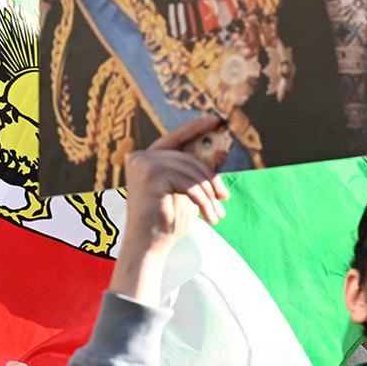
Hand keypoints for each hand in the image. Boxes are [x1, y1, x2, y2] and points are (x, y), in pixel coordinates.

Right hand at [122, 116, 230, 249]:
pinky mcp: (150, 176)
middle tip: (225, 198)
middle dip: (211, 180)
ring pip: (192, 173)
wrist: (149, 245)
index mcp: (146, 158)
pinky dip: (203, 201)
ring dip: (209, 195)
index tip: (217, 120)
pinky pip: (189, 185)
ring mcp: (143, 165)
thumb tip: (216, 157)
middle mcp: (141, 157)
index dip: (196, 127)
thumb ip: (192, 173)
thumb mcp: (184, 191)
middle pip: (189, 159)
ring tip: (216, 214)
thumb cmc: (167, 221)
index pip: (175, 138)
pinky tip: (209, 217)